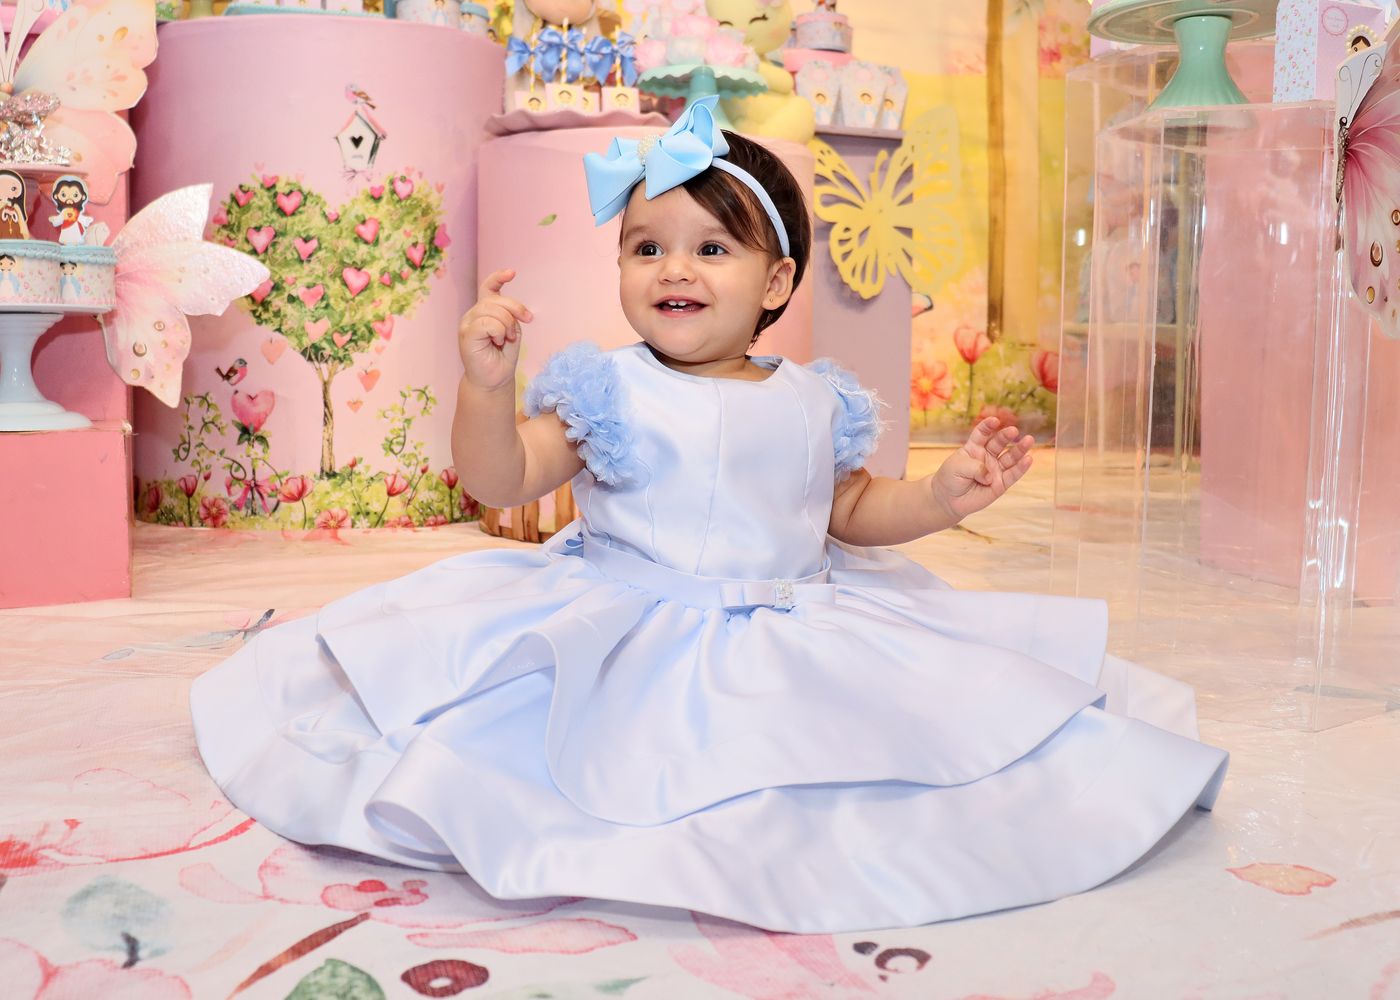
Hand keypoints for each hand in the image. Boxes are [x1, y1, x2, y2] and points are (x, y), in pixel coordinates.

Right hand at [458, 268, 533, 389]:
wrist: (493, 380)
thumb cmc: (502, 357)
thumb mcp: (512, 331)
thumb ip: (509, 316)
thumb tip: (511, 310)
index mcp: (484, 311)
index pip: (488, 288)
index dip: (499, 277)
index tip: (512, 273)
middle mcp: (473, 314)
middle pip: (496, 299)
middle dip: (516, 309)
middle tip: (523, 326)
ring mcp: (468, 323)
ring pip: (493, 310)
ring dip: (507, 325)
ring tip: (506, 339)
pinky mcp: (467, 334)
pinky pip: (488, 323)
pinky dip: (499, 332)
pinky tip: (497, 342)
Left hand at [930, 416, 1034, 522]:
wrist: (949, 500)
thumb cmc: (950, 479)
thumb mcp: (957, 467)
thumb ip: (975, 468)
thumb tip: (991, 476)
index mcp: (974, 447)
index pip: (982, 433)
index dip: (988, 426)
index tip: (994, 420)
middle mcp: (987, 456)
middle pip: (999, 443)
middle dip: (1006, 436)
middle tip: (1013, 431)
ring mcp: (995, 469)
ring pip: (1010, 458)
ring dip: (1020, 449)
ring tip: (1029, 440)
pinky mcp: (1001, 484)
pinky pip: (1013, 475)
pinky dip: (1021, 468)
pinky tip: (1028, 459)